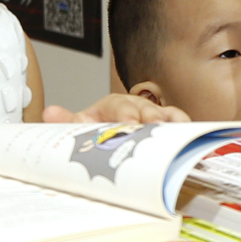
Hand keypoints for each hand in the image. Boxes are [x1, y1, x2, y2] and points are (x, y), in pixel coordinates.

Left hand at [47, 94, 190, 123]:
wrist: (105, 133)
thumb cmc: (96, 128)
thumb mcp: (79, 125)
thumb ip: (66, 120)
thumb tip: (50, 113)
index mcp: (113, 105)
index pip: (120, 106)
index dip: (125, 115)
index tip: (129, 124)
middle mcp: (136, 107)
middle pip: (146, 109)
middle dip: (151, 118)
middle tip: (153, 129)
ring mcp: (153, 116)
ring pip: (166, 114)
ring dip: (171, 122)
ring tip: (176, 132)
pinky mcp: (166, 126)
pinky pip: (179, 123)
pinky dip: (186, 128)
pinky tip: (190, 136)